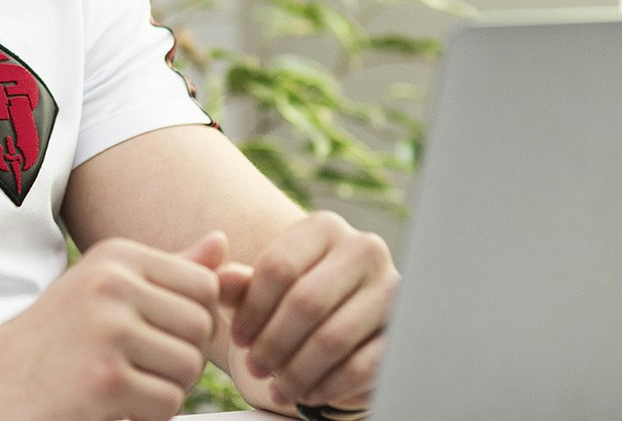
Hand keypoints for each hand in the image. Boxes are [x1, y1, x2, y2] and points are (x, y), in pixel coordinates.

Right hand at [0, 233, 232, 420]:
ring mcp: (107, 331)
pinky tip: (110, 404)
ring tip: (121, 383)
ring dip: (164, 388)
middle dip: (180, 357)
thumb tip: (223, 244)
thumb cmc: (55, 339)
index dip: (191, 320)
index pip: (203, 285)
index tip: (152, 335)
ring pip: (188, 367)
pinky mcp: (106, 380)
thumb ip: (168, 270)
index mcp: (115, 256)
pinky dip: (146, 414)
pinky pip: (168, 402)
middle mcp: (111, 284)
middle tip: (136, 366)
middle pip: (201, 327)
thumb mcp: (105, 290)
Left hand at [222, 210, 396, 412]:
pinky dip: (329, 386)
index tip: (238, 339)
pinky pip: (362, 366)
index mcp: (324, 227)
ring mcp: (391, 288)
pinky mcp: (404, 330)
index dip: (252, 310)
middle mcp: (364, 248)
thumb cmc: (294, 301)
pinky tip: (308, 394)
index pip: (278, 266)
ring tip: (277, 387)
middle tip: (254, 368)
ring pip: (334, 337)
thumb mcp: (262, 288)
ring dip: (298, 370)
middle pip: (306, 302)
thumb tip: (216, 279)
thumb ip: (236, 283)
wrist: (346, 327)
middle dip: (273, 343)